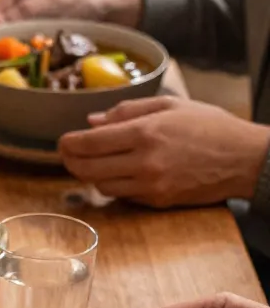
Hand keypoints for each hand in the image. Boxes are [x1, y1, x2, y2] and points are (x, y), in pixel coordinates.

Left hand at [59, 96, 269, 207]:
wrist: (244, 159)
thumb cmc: (210, 126)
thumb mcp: (170, 105)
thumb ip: (127, 111)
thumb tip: (92, 122)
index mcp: (145, 133)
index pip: (90, 143)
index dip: (68, 144)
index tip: (63, 141)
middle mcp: (144, 162)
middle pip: (88, 169)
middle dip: (71, 162)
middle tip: (68, 154)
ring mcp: (151, 185)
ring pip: (102, 186)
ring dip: (91, 175)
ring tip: (93, 163)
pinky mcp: (158, 201)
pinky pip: (123, 196)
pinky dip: (114, 185)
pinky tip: (118, 173)